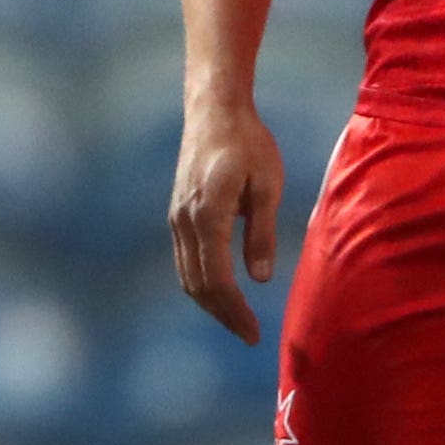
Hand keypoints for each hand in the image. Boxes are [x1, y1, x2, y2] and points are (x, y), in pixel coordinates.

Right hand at [168, 98, 286, 341]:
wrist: (214, 110)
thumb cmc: (248, 142)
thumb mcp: (268, 185)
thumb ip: (262, 232)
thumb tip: (260, 278)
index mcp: (208, 214)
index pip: (217, 279)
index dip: (234, 311)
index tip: (254, 333)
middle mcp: (185, 221)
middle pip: (197, 284)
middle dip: (223, 314)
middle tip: (249, 334)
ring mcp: (176, 218)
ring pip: (187, 275)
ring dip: (210, 303)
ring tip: (237, 319)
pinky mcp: (177, 214)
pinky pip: (185, 260)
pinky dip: (201, 283)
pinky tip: (222, 290)